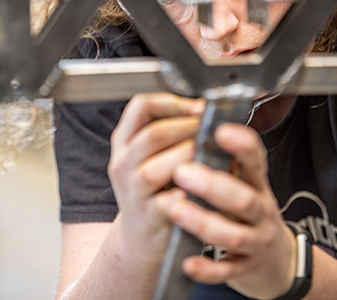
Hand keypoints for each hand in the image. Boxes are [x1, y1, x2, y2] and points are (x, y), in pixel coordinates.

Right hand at [107, 93, 204, 263]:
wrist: (140, 238)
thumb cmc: (154, 189)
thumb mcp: (150, 154)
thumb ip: (171, 130)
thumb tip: (204, 108)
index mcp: (124, 141)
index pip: (141, 106)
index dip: (172, 102)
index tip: (198, 107)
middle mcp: (123, 163)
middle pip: (152, 134)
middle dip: (187, 128)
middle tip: (210, 130)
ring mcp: (132, 192)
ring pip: (153, 170)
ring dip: (186, 159)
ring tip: (206, 156)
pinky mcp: (147, 218)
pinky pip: (164, 204)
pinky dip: (183, 195)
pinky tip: (198, 189)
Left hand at [156, 123, 296, 299]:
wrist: (275, 260)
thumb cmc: (248, 211)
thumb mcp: (246, 181)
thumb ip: (225, 159)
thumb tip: (194, 123)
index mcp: (255, 183)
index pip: (255, 159)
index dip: (242, 144)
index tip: (220, 131)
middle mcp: (259, 210)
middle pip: (244, 197)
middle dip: (213, 185)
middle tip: (182, 171)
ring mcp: (255, 241)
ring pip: (235, 234)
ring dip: (204, 222)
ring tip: (175, 209)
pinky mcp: (245, 268)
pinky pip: (228, 271)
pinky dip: (209, 269)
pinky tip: (188, 262)